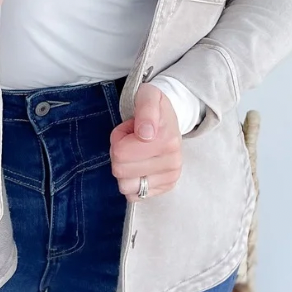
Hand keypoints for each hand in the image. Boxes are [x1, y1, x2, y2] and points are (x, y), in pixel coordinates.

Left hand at [110, 83, 182, 200]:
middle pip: (120, 170)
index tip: (130, 129)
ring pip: (126, 186)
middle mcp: (173, 162)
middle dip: (119, 153)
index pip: (120, 153)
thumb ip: (145, 110)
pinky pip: (134, 196)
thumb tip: (145, 133)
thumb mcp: (148, 96)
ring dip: (124, 169)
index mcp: (167, 140)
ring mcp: (170, 177)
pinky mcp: (166, 187)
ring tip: (135, 152)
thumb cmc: (155, 107)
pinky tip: (140, 166)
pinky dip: (131, 181)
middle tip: (131, 140)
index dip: (118, 138)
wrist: (171, 119)